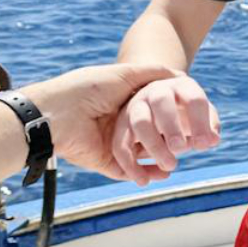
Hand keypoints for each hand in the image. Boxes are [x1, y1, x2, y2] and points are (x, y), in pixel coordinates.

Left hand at [20, 64, 181, 182]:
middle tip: (188, 145)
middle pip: (151, 136)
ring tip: (177, 162)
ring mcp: (112, 144)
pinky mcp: (106, 162)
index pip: (153, 113)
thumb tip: (180, 75)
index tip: (190, 121)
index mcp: (122, 104)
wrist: (57, 113)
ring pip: (143, 156)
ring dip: (161, 160)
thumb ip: (151, 73)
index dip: (172, 117)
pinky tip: (163, 172)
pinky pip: (130, 172)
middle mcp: (118, 124)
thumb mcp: (123, 74)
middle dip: (170, 142)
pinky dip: (147, 173)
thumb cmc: (87, 88)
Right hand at [109, 74, 221, 185]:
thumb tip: (211, 141)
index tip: (204, 146)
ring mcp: (136, 105)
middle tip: (181, 149)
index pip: (193, 99)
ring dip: (154, 146)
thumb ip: (209, 128)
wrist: (159, 106)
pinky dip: (130, 164)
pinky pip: (120, 143)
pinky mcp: (121, 123)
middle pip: (161, 103)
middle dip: (172, 126)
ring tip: (171, 166)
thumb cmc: (187, 113)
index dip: (200, 122)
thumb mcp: (201, 117)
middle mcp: (156, 91)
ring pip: (139, 122)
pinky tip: (144, 181)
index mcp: (182, 86)